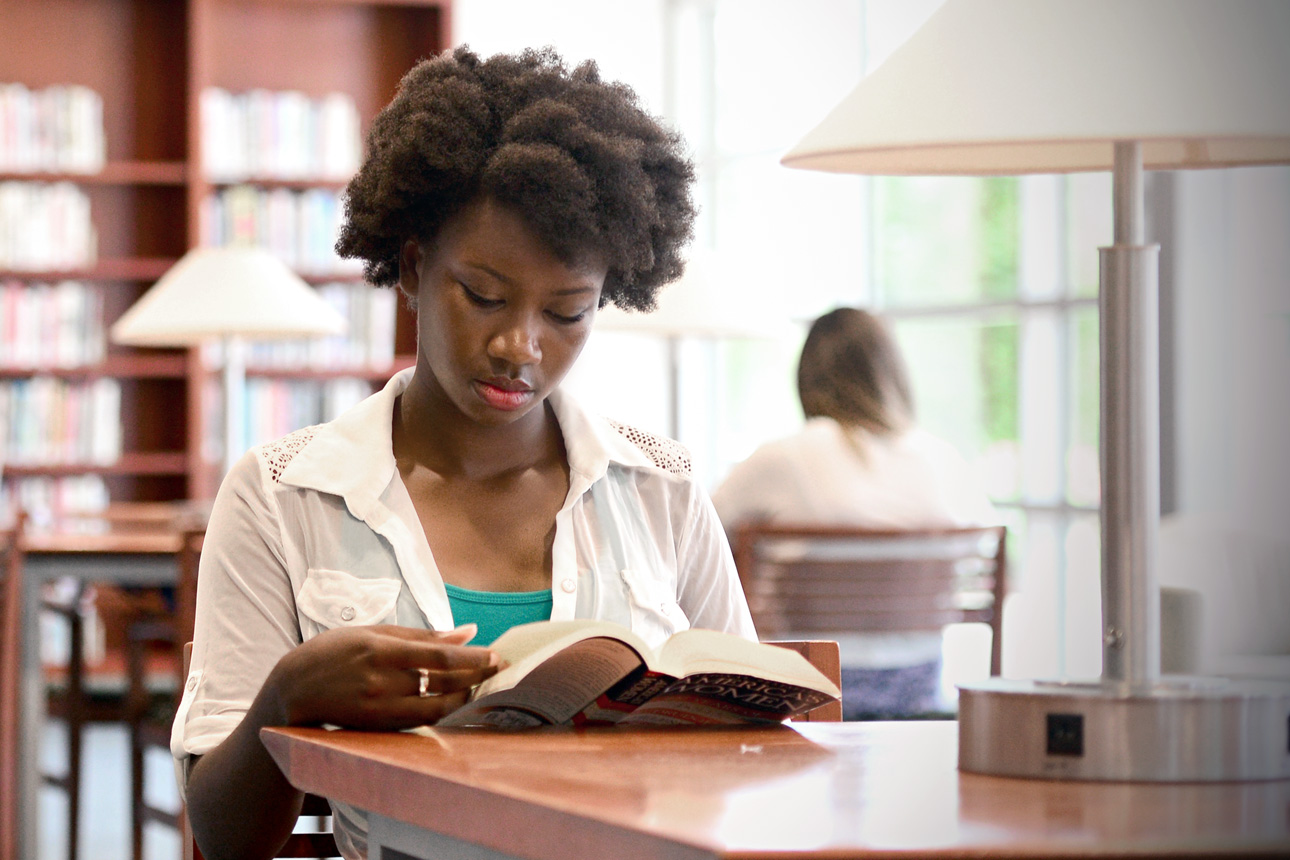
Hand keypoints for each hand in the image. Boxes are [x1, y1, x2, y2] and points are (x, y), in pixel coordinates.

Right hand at [264, 624, 499, 729]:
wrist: (291, 691)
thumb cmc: (333, 653)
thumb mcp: (372, 633)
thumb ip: (421, 635)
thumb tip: (468, 631)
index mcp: (380, 650)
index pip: (439, 657)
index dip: (474, 659)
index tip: (498, 655)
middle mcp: (381, 683)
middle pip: (443, 685)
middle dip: (477, 677)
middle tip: (500, 669)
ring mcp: (379, 709)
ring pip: (436, 708)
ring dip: (464, 698)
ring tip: (482, 685)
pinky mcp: (377, 728)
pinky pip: (420, 722)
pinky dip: (442, 711)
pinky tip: (456, 701)